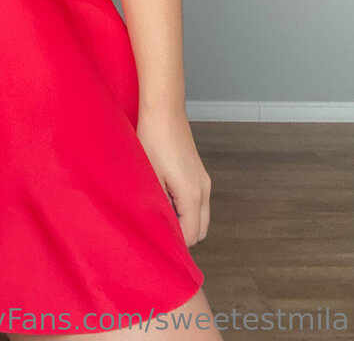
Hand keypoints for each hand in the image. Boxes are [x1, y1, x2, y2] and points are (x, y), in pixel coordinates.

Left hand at [135, 107, 211, 247]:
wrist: (164, 110)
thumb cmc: (153, 140)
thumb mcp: (149, 176)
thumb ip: (157, 206)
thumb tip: (158, 228)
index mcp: (192, 195)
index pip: (192, 236)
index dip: (176, 244)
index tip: (157, 242)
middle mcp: (204, 190)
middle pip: (201, 230)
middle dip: (183, 236)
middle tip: (157, 231)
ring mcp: (204, 181)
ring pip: (201, 216)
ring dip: (185, 221)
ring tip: (159, 214)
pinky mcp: (199, 173)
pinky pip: (198, 201)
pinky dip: (186, 208)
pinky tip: (165, 197)